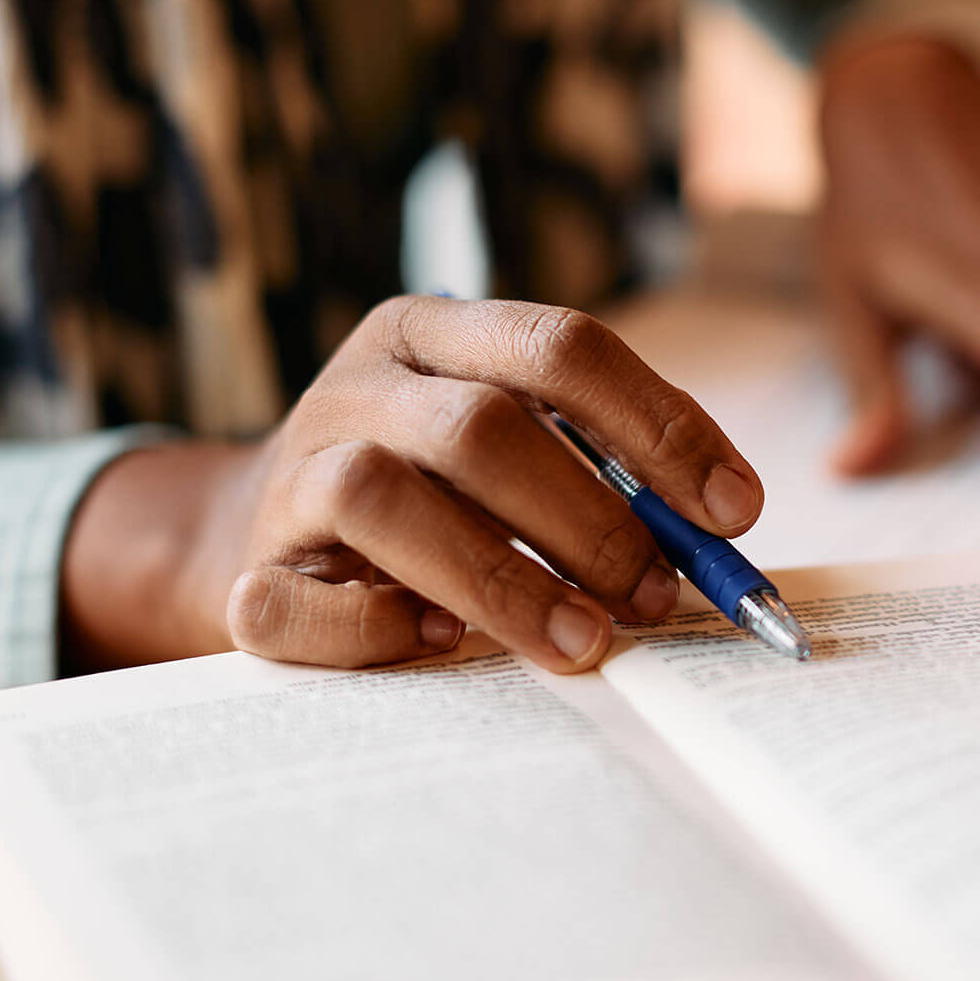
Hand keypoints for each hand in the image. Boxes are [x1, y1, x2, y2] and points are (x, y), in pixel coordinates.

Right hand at [61, 297, 764, 673]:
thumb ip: (607, 472)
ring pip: (381, 496)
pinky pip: (296, 601)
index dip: (657, 426)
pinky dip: (376, 628)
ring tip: (583, 642)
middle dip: (588, 519)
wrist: (257, 535)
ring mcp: (293, 472)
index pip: (559, 347)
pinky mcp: (246, 571)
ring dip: (501, 578)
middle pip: (480, 427)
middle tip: (655, 595)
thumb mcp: (514, 450)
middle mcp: (360, 385)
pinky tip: (443, 647)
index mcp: (435, 334)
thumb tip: (722, 533)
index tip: (733, 510)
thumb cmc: (431, 496)